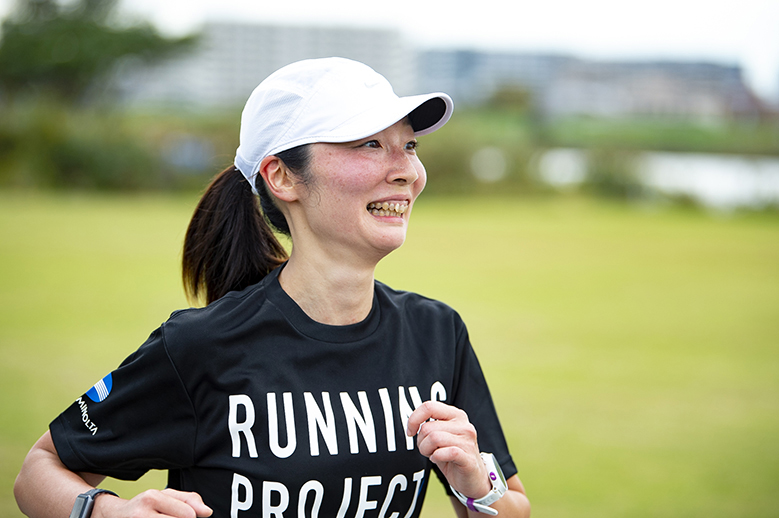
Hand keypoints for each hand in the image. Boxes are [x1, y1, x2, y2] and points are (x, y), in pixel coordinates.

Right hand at [94, 488, 211, 517]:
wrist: (112, 515)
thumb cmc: (144, 505)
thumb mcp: (165, 496)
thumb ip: (189, 500)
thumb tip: (207, 512)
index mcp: (153, 497)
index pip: (187, 514)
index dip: (191, 517)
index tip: (186, 516)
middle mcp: (142, 513)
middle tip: (169, 516)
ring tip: (163, 517)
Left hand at [406, 401, 490, 498]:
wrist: (473, 479)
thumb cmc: (453, 456)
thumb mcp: (440, 436)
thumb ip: (430, 425)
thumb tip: (412, 422)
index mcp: (456, 415)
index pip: (429, 406)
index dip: (414, 419)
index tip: (411, 431)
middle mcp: (464, 425)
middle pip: (428, 427)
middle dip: (421, 441)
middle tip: (427, 450)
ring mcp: (468, 441)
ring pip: (434, 438)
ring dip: (426, 450)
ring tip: (433, 455)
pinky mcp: (468, 458)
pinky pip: (445, 452)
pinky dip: (436, 457)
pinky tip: (438, 459)